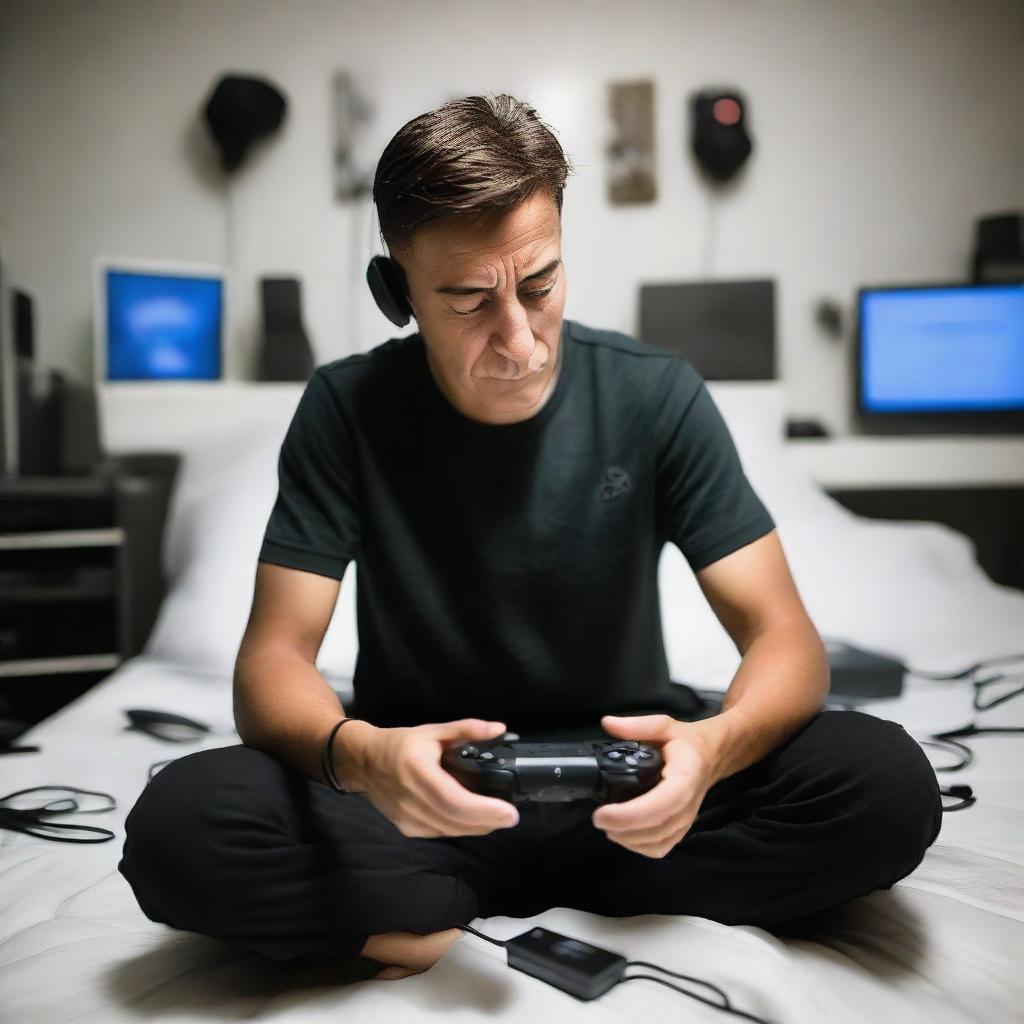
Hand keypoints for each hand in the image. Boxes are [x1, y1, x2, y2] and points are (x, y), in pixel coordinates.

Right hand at [348, 718, 520, 838]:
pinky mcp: (407, 828)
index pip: (454, 800)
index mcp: (417, 771)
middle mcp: (410, 799)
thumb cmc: (401, 743)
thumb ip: (467, 729)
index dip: (484, 810)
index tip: (509, 812)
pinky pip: (440, 832)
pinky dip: (461, 828)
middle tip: (512, 817)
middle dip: (488, 822)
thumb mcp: (434, 730)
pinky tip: (475, 820)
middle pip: (455, 820)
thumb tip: (499, 728)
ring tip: (499, 818)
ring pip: (450, 831)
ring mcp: (406, 818)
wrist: (364, 761)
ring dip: (477, 828)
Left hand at [592, 713, 718, 858]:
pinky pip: (662, 847)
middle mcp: (689, 803)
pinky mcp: (682, 829)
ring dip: (629, 840)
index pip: (661, 804)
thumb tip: (607, 724)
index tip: (602, 813)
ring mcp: (687, 819)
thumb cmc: (687, 742)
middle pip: (657, 828)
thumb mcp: (664, 726)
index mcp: (686, 776)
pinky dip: (640, 847)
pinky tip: (623, 835)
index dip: (630, 814)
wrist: (712, 755)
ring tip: (607, 826)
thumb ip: (636, 726)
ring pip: (659, 842)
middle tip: (598, 818)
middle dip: (623, 829)